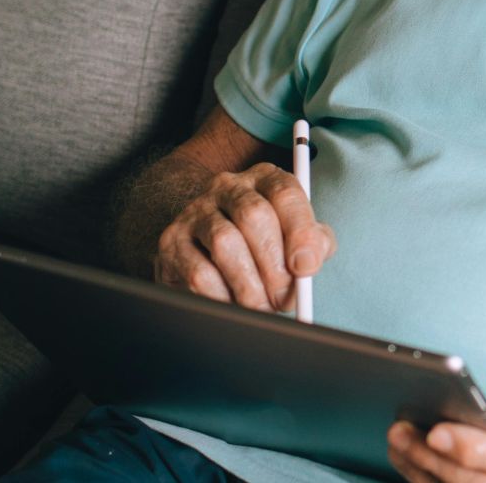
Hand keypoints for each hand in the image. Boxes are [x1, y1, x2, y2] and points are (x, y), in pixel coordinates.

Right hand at [152, 161, 334, 311]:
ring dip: (248, 285)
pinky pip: (198, 272)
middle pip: (254, 216)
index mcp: (265, 179)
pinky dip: (222, 296)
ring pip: (225, 243)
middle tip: (283, 299)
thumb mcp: (294, 237)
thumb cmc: (261, 243)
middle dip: (274, 265)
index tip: (306, 268)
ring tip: (260, 307)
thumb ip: (313, 244)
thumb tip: (309, 262)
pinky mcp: (172, 240)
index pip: (285, 193)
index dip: (300, 231)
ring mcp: (196, 210)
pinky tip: (233, 305)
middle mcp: (229, 187)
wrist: (205, 244)